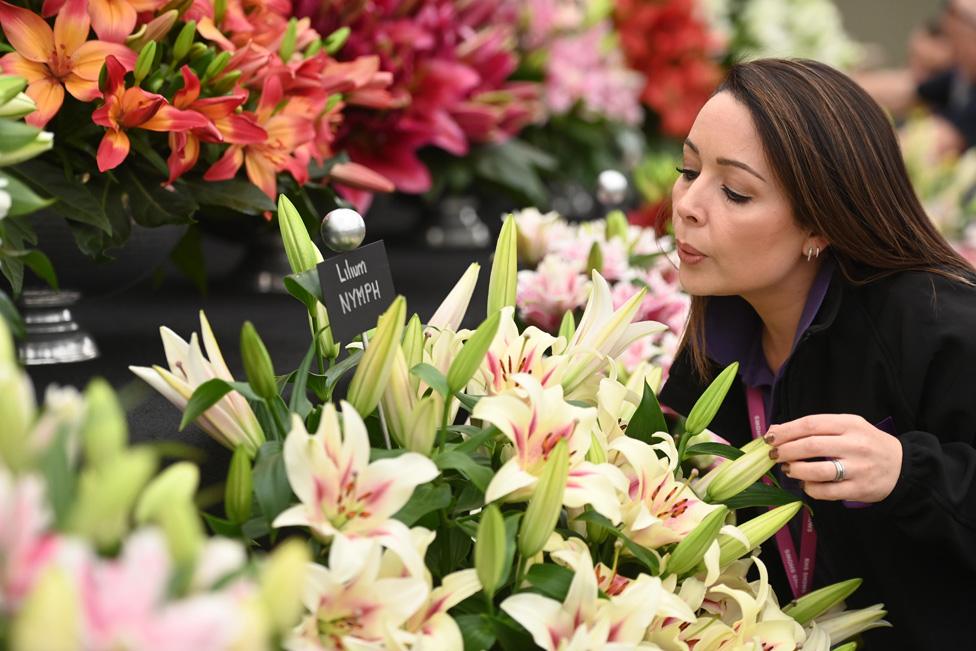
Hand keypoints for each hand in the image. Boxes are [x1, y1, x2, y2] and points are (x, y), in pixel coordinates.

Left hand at [764, 414, 902, 502]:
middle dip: (786, 450)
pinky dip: (810, 488)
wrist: (903, 467)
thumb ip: (815, 427)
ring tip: (788, 469)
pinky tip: (806, 484)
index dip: (786, 431)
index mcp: (850, 424)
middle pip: (811, 445)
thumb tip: (776, 430)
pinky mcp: (859, 489)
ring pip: (817, 470)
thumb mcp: (847, 427)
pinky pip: (826, 491)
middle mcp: (855, 445)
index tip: (770, 437)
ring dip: (795, 470)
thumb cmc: (867, 443)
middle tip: (774, 454)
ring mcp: (858, 468)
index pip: (811, 424)